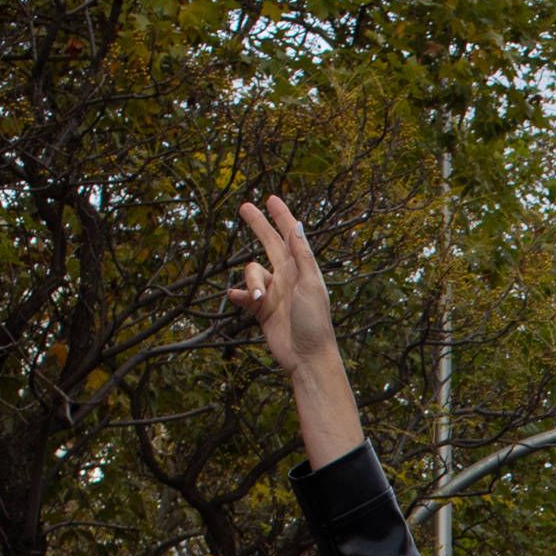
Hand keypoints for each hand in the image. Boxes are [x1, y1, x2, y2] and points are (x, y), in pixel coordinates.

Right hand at [229, 195, 367, 462]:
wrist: (306, 357)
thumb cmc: (314, 322)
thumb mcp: (310, 285)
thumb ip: (302, 256)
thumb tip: (296, 227)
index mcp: (303, 269)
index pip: (290, 236)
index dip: (281, 217)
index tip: (271, 199)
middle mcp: (288, 277)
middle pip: (269, 244)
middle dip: (258, 226)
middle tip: (244, 207)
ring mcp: (273, 292)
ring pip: (252, 271)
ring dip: (251, 281)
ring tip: (259, 299)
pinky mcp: (261, 310)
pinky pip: (244, 294)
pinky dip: (241, 294)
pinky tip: (241, 298)